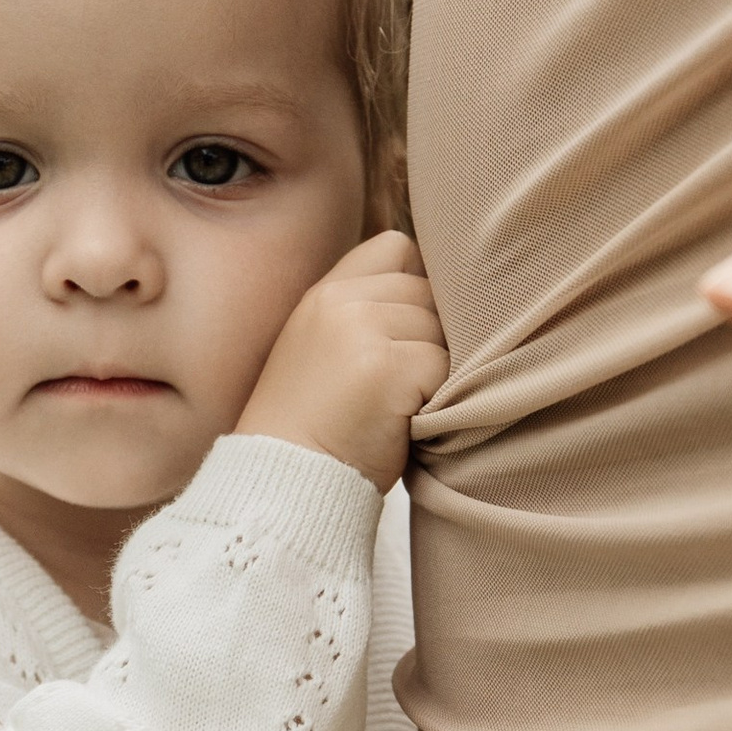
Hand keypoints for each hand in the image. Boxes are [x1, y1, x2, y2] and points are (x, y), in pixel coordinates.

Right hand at [237, 233, 450, 490]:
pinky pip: (445, 367)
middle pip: (427, 292)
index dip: (414, 285)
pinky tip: (405, 423)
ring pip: (440, 330)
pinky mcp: (384, 366)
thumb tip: (448, 299)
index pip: (396, 247)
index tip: (403, 336)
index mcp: (322, 294)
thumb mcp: (324, 352)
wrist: (283, 483)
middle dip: (428, 337)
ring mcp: (360, 329)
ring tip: (398, 407)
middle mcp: (338, 301)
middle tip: (399, 388)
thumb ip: (365, 315)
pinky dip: (437, 399)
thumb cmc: (314, 431)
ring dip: (434, 370)